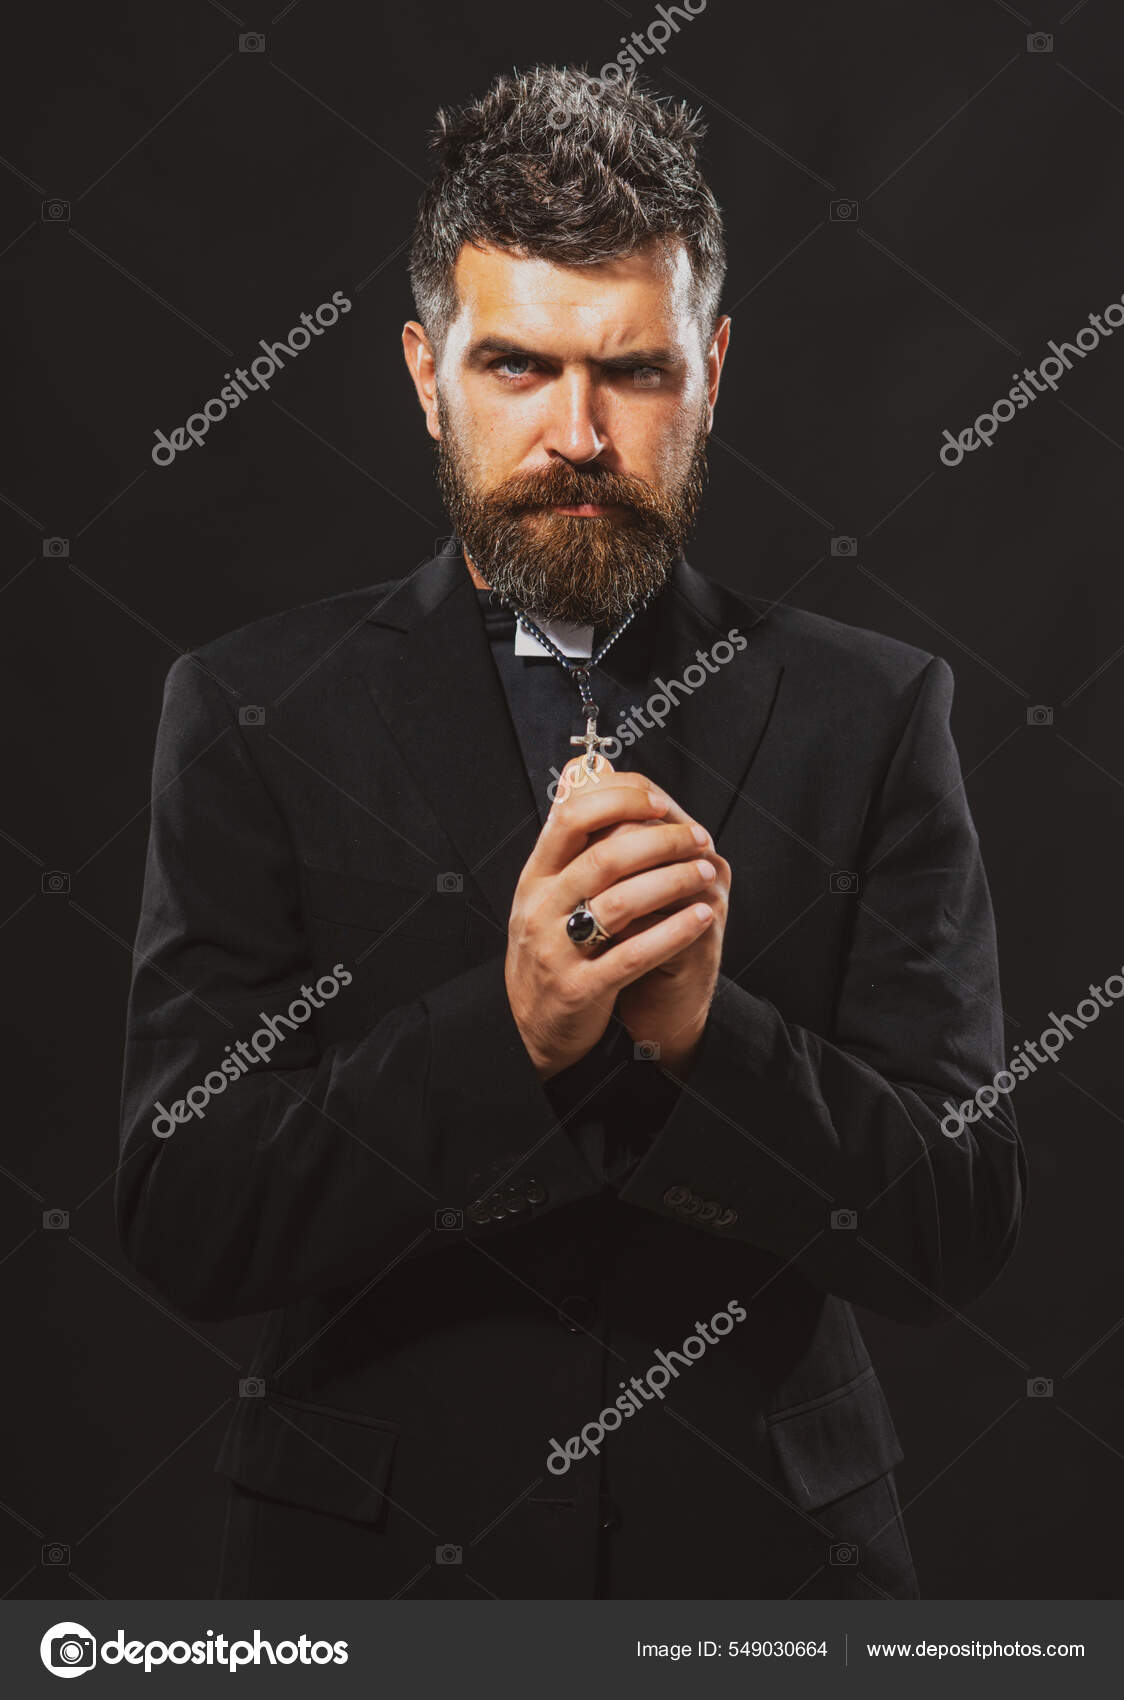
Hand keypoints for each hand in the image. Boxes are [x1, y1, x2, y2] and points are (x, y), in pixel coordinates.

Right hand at [505, 756, 718, 1080]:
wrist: (531, 1024)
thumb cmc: (550, 946)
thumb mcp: (547, 890)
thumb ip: (570, 839)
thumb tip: (584, 772)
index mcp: (534, 876)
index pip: (571, 818)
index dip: (620, 801)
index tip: (659, 801)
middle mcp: (539, 908)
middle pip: (604, 858)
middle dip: (661, 841)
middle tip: (698, 837)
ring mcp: (556, 949)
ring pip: (622, 903)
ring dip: (673, 882)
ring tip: (705, 872)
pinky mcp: (580, 989)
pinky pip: (633, 955)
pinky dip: (673, 933)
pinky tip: (701, 916)